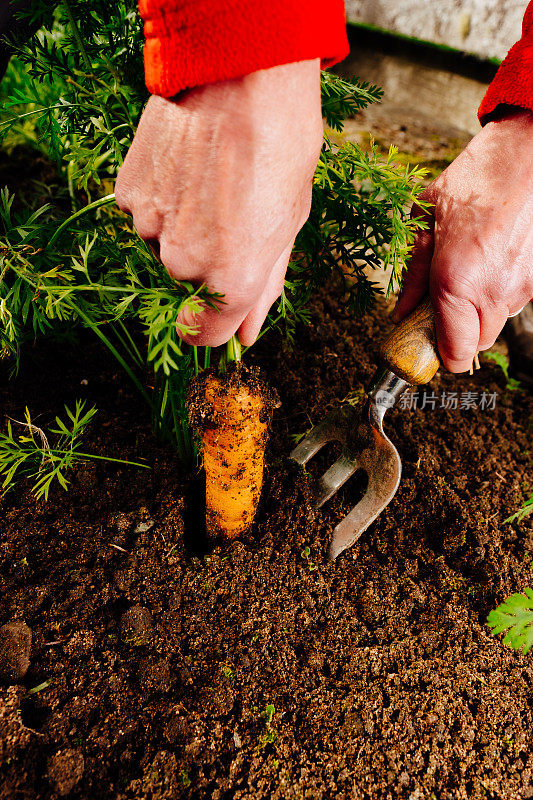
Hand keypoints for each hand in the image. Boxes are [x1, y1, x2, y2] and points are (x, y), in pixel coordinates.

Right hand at [115, 60, 322, 346]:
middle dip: (209, 255)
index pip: (205, 335)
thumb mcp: (288, 223)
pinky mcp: (127, 195)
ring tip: (210, 177)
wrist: (243, 73)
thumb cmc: (281, 144)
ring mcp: (150, 228)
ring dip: (183, 223)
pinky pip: (144, 214)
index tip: (210, 315)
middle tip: (232, 206)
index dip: (210, 328)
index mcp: (234, 277)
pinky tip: (185, 165)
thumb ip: (266, 287)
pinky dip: (162, 198)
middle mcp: (185, 263)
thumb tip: (246, 336)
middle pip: (190, 281)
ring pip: (164, 244)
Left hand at [392, 109, 532, 372]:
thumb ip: (413, 274)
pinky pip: (515, 300)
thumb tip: (401, 311)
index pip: (454, 353)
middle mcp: (492, 293)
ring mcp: (522, 288)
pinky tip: (493, 258)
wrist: (531, 150)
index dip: (441, 356)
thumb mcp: (426, 220)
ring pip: (497, 322)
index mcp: (455, 281)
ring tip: (471, 268)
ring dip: (480, 310)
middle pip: (476, 344)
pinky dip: (501, 291)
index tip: (428, 342)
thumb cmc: (477, 178)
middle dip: (458, 331)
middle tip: (445, 304)